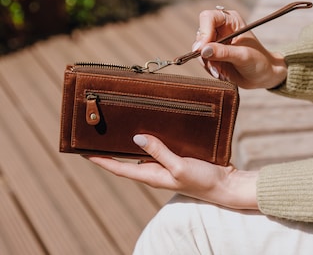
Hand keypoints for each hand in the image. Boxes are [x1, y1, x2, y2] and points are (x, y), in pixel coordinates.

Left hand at [87, 134, 258, 209]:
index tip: (84, 151)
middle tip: (97, 137)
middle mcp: (154, 171)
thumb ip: (159, 152)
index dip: (101, 160)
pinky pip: (155, 149)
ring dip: (127, 145)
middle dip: (110, 152)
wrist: (224, 184)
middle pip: (126, 161)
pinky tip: (147, 130)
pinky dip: (147, 141)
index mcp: (151, 175)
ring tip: (116, 131)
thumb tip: (137, 139)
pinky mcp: (173, 159)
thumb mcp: (180, 167)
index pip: (119, 168)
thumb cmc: (204, 181)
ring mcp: (163, 166)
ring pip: (139, 154)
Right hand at [192, 9, 286, 88]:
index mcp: (230, 21)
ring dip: (207, 63)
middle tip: (214, 66)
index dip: (204, 32)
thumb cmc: (259, 61)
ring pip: (199, 50)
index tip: (203, 49)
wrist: (262, 76)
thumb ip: (223, 52)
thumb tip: (203, 50)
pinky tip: (220, 74)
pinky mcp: (212, 56)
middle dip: (205, 52)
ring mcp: (215, 43)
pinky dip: (209, 69)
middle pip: (200, 35)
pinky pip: (202, 61)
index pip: (208, 18)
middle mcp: (220, 29)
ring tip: (220, 72)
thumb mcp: (242, 56)